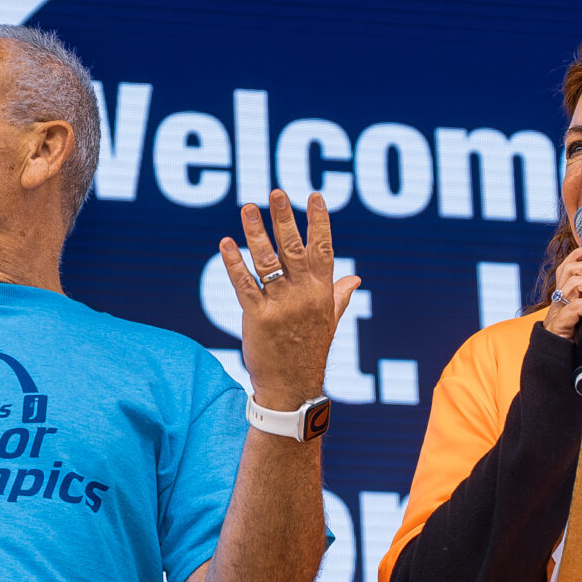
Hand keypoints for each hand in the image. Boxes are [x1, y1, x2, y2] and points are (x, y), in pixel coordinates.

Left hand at [217, 190, 360, 409]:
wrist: (292, 388)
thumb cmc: (309, 353)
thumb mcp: (329, 322)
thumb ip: (339, 296)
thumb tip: (355, 279)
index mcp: (322, 293)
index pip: (323, 249)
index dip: (319, 221)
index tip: (314, 196)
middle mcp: (304, 295)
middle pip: (294, 248)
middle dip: (285, 218)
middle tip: (276, 192)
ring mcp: (281, 306)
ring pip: (268, 262)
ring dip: (255, 232)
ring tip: (247, 208)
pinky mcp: (258, 318)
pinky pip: (244, 285)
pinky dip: (234, 263)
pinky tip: (226, 244)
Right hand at [541, 242, 581, 339]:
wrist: (561, 362)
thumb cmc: (579, 334)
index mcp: (566, 292)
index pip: (568, 264)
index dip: (581, 252)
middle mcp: (560, 298)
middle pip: (571, 269)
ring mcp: (559, 310)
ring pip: (573, 284)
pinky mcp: (561, 324)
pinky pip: (575, 307)